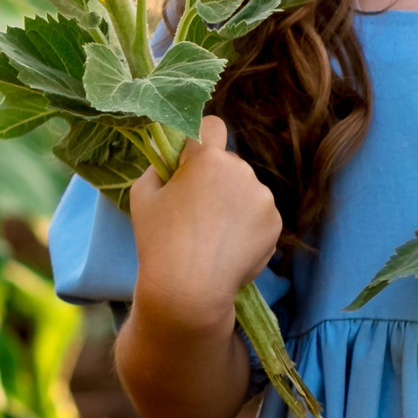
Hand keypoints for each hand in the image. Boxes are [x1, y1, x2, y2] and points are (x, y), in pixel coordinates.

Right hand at [128, 116, 282, 334]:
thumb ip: (158, 167)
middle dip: (214, 179)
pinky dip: (247, 225)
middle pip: (228, 163)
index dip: (200, 137)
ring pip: (245, 189)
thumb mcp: (143, 196)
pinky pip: (259, 214)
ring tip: (211, 236)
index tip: (191, 156)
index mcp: (208, 159)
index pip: (211, 126)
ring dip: (232, 202)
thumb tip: (171, 159)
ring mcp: (262, 196)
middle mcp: (241, 170)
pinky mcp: (275, 222)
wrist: (189, 291)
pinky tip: (228, 247)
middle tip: (195, 211)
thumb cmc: (159, 242)